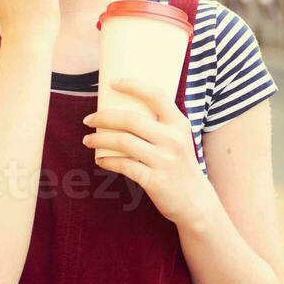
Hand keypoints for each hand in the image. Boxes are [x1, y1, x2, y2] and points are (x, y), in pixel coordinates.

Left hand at [82, 79, 207, 225]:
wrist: (195, 201)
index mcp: (180, 124)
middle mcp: (173, 139)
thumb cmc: (181, 166)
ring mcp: (164, 160)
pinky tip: (100, 159)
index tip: (113, 82)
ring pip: (123, 142)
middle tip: (88, 119)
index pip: (157, 95)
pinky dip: (108, 161)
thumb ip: (160, 125)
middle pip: (131, 119)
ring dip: (100, 139)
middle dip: (103, 117)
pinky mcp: (155, 180)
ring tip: (87, 139)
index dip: (134, 85)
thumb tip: (124, 111)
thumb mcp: (179, 140)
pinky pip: (124, 166)